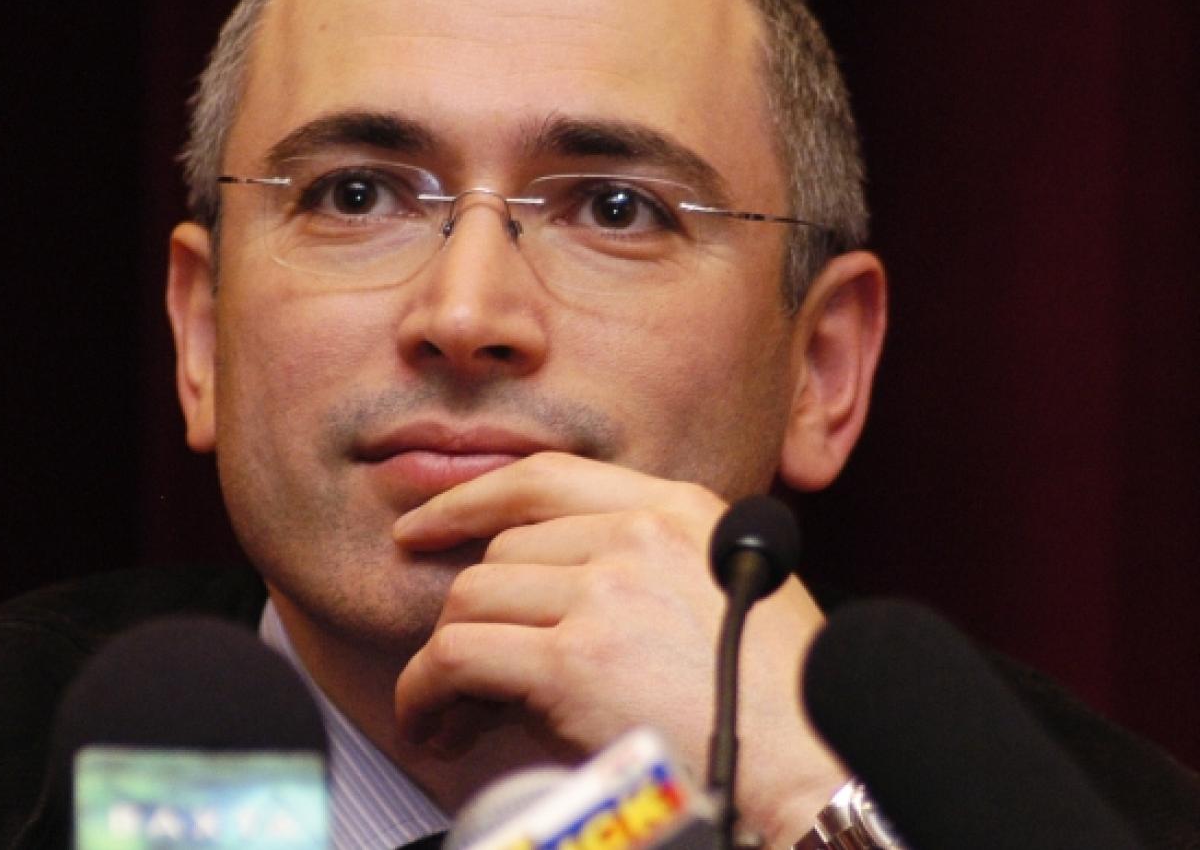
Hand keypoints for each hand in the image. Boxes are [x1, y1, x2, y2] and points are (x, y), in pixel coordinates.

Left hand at [392, 451, 845, 843]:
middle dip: (474, 613)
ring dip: (448, 659)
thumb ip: (647, 567)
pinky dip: (428, 693)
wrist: (816, 766)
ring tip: (454, 708)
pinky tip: (436, 723)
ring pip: (472, 598)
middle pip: (502, 551)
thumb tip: (544, 594)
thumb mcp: (728, 590)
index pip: (546, 478)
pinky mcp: (577, 658)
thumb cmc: (780, 702)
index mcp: (679, 509)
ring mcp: (607, 590)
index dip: (472, 498)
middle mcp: (640, 534)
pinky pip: (458, 656)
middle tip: (469, 671)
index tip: (429, 522)